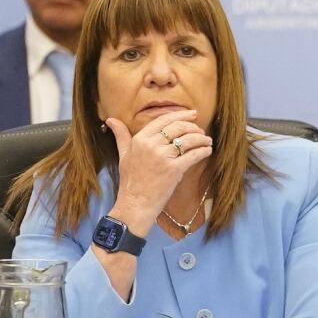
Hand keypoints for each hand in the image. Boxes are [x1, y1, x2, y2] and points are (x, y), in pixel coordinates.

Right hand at [106, 109, 212, 229]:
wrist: (135, 204)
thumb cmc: (130, 181)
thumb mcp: (123, 155)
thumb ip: (121, 135)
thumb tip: (110, 120)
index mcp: (140, 139)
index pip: (164, 120)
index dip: (181, 114)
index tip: (192, 114)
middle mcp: (151, 145)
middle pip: (178, 127)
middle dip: (193, 127)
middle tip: (201, 130)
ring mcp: (163, 157)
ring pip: (188, 139)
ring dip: (201, 138)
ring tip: (207, 140)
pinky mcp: (173, 169)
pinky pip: (193, 155)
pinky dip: (203, 151)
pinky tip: (207, 150)